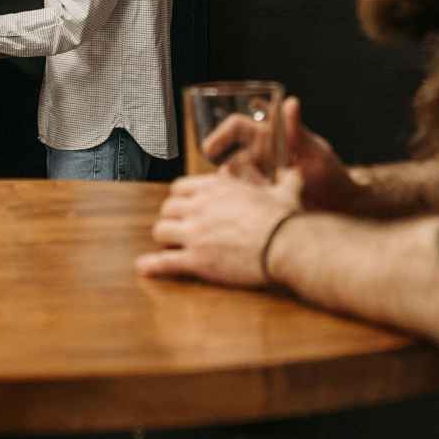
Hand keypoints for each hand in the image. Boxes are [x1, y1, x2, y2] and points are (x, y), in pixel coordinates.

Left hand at [134, 171, 301, 286]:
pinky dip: (153, 265)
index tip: (185, 207)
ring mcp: (195, 233)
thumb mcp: (286, 191)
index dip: (181, 199)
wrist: (287, 245)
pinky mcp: (197, 260)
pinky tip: (144, 267)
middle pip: (167, 209)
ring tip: (170, 246)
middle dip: (171, 219)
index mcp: (216, 188)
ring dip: (165, 238)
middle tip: (179, 229)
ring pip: (160, 231)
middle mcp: (200, 207)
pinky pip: (165, 262)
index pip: (180, 188)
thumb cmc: (288, 219)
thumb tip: (295, 171)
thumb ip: (285, 179)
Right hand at [200, 97, 355, 209]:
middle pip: (227, 154)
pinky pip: (240, 198)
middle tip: (217, 184)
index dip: (221, 135)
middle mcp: (259, 155)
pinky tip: (249, 211)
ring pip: (231, 179)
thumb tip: (291, 101)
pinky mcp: (260, 198)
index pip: (236, 127)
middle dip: (218, 170)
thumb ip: (299, 132)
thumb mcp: (315, 153)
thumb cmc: (332, 176)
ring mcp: (259, 178)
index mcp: (269, 137)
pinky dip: (238, 202)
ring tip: (248, 200)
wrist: (341, 210)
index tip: (210, 150)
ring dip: (232, 189)